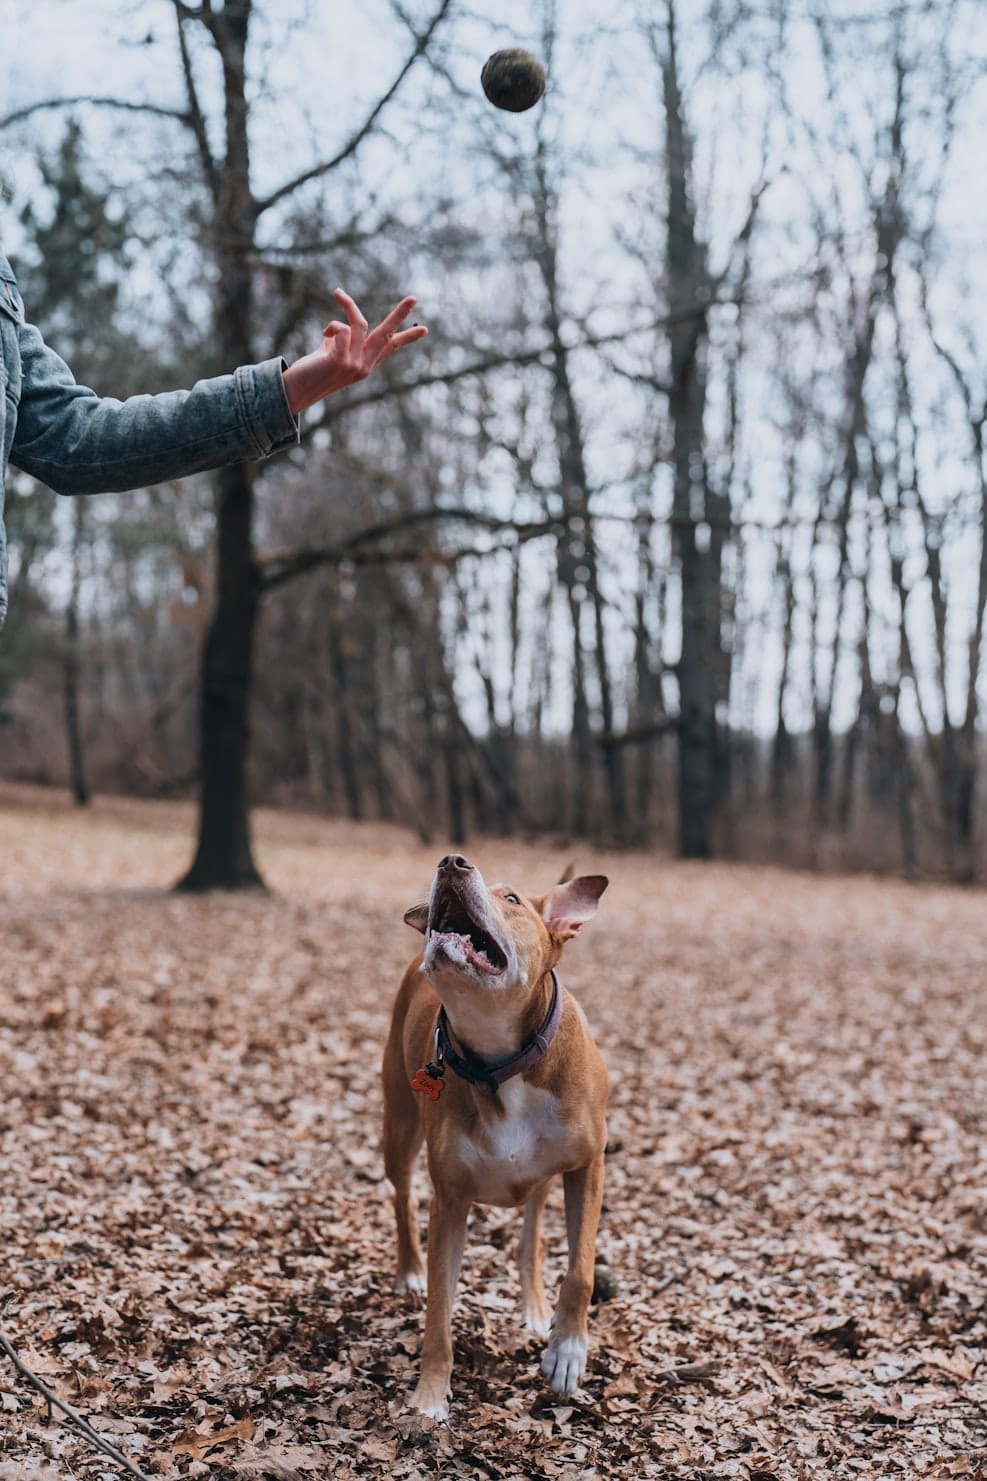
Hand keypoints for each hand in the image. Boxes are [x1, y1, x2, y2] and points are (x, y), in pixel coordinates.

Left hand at [282, 289, 427, 413]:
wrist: (296, 391)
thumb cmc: (312, 371)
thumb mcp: (331, 351)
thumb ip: (341, 338)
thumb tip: (340, 326)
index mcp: (365, 364)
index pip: (390, 347)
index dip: (407, 337)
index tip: (425, 329)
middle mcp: (364, 366)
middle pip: (387, 334)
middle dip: (400, 315)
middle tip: (414, 298)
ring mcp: (355, 366)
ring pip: (360, 324)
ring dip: (348, 304)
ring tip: (338, 293)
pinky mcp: (342, 362)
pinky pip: (342, 329)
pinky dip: (331, 326)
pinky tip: (323, 337)